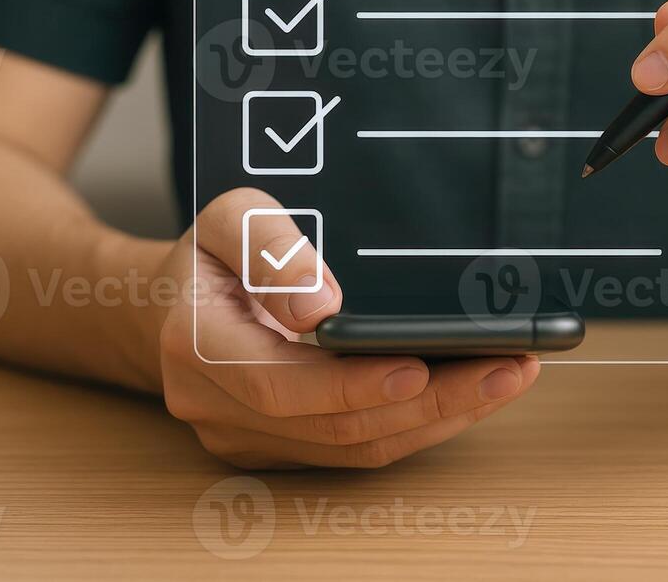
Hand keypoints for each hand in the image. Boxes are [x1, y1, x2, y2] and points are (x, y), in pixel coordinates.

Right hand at [152, 188, 539, 468]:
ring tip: (505, 378)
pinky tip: (468, 395)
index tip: (420, 367)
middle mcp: (215, 404)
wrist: (162, 307)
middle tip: (505, 369)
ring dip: (437, 419)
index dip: (353, 384)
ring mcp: (245, 435)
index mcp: (196, 342)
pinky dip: (416, 425)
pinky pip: (352, 449)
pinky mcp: (276, 447)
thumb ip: (269, 248)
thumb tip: (320, 303)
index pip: (280, 383)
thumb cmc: (207, 257)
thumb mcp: (229, 217)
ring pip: (352, 447)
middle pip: (333, 426)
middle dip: (429, 402)